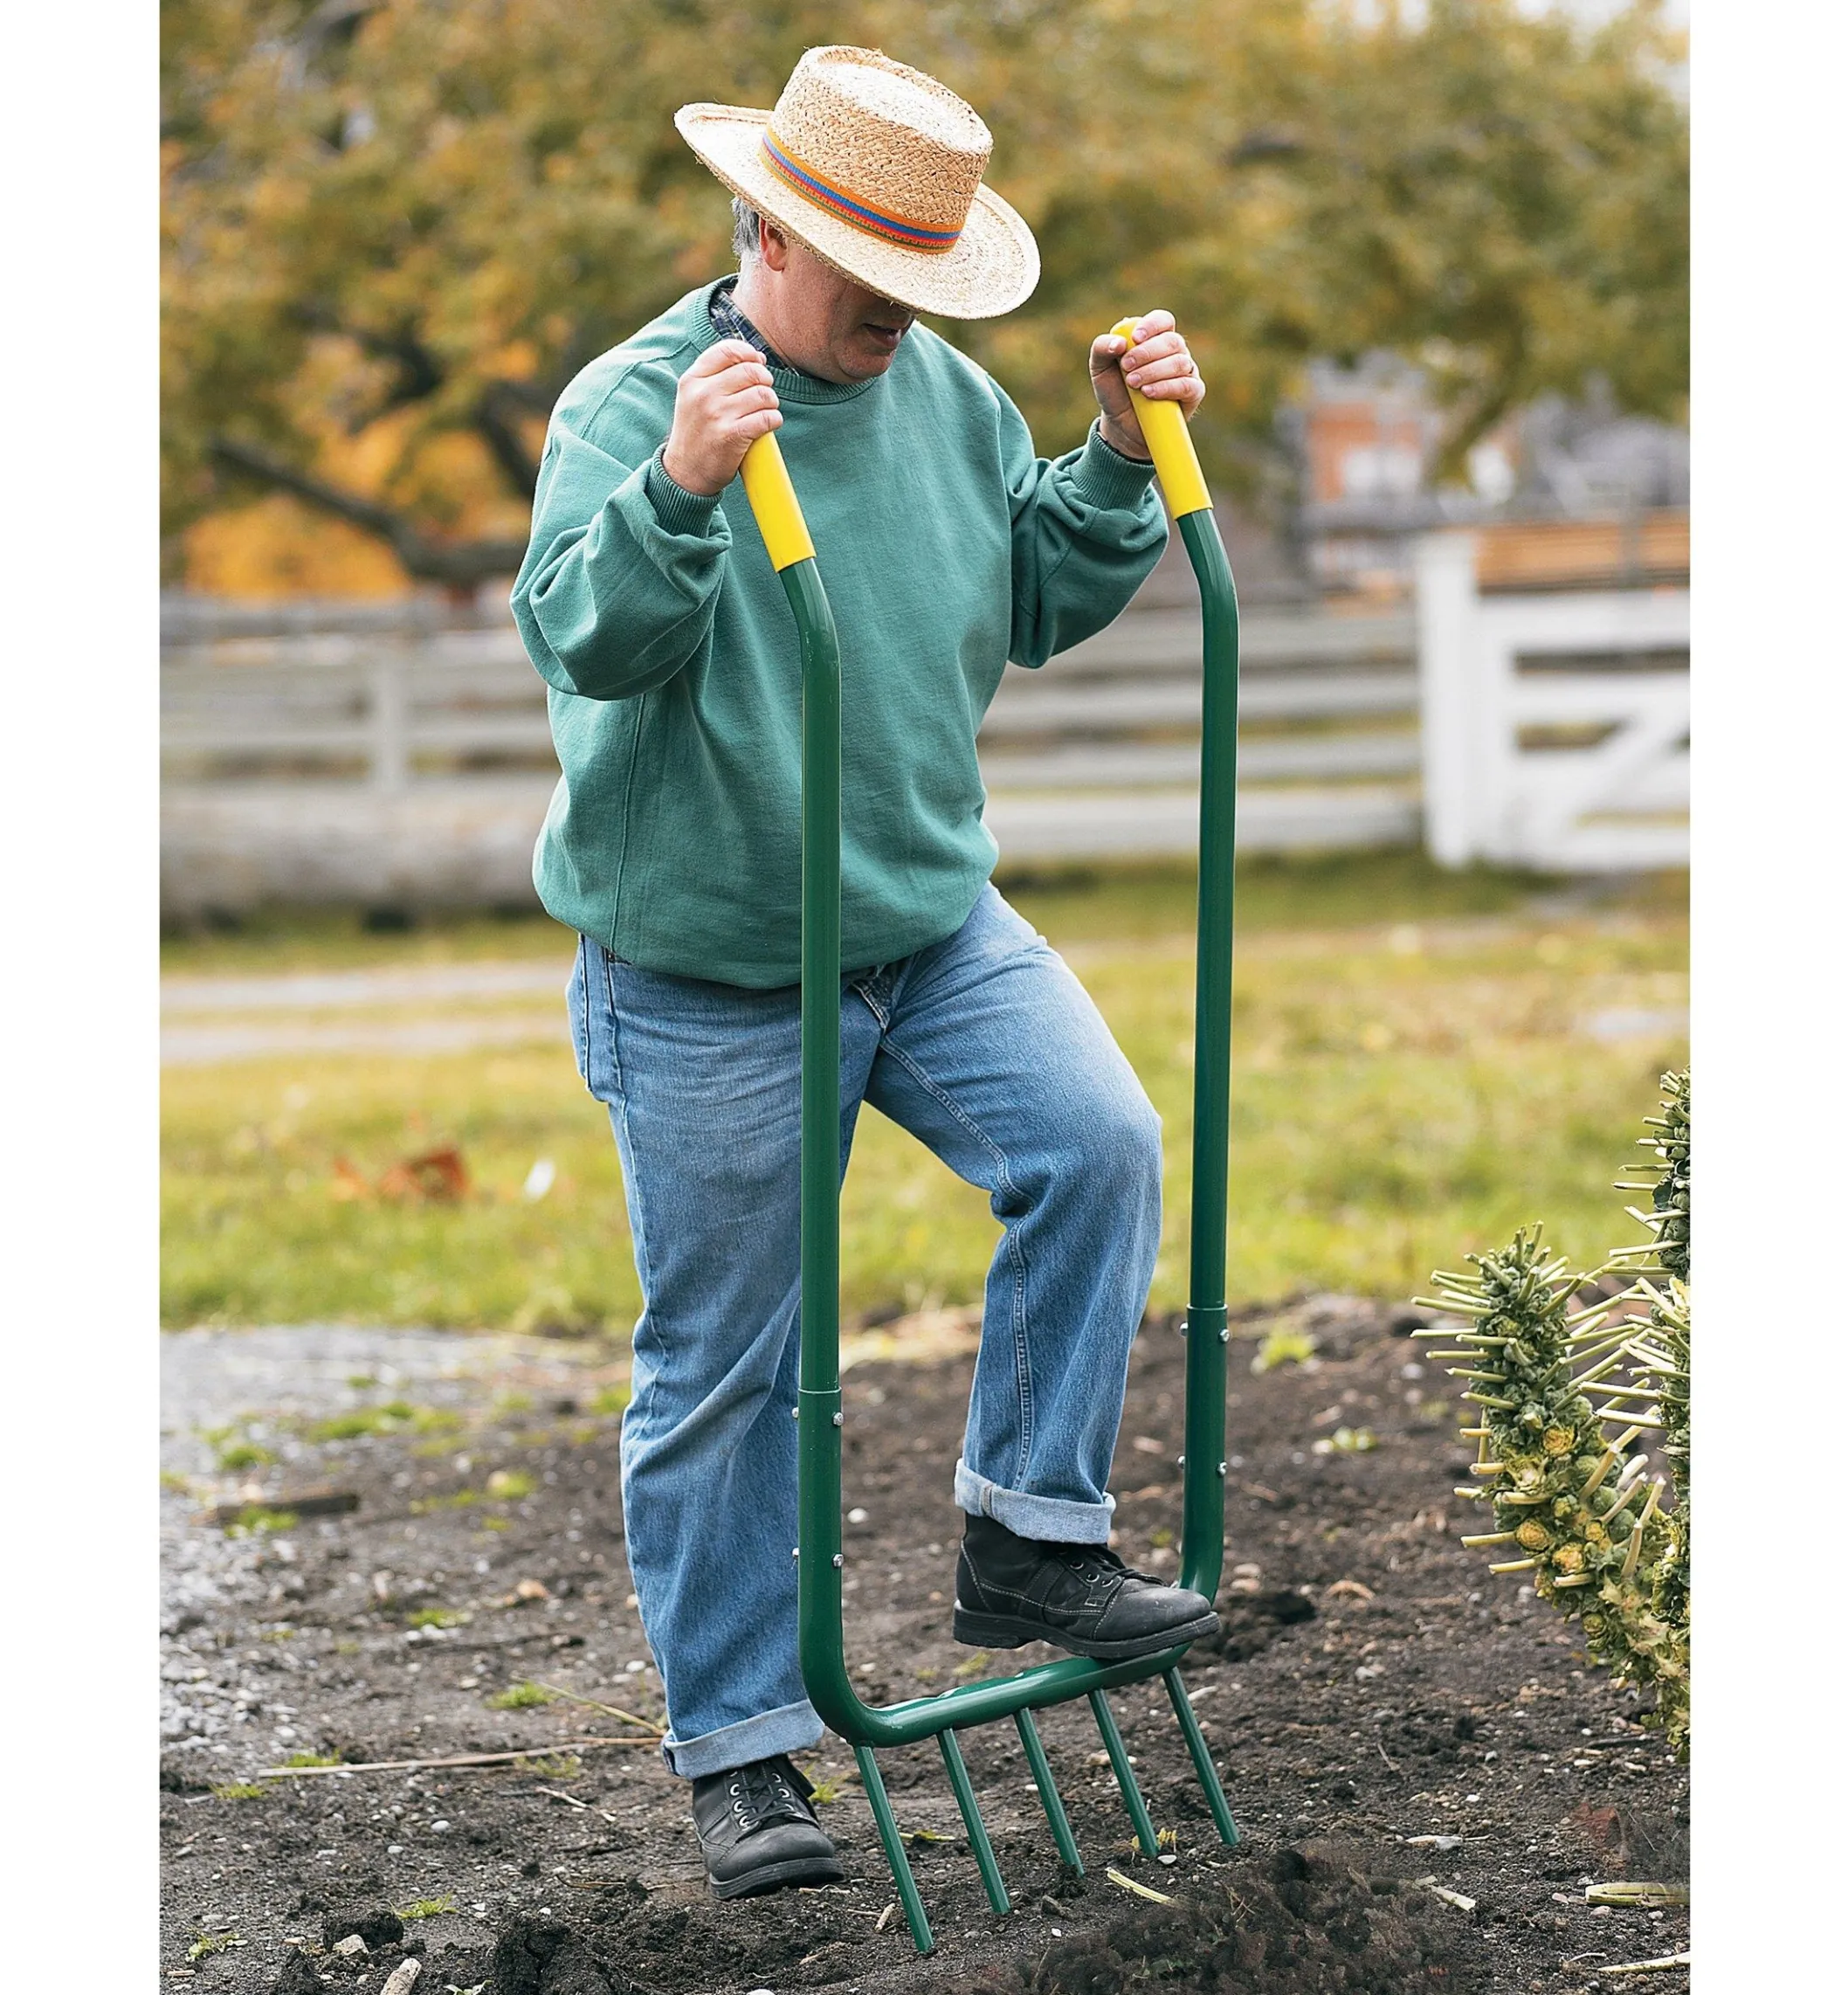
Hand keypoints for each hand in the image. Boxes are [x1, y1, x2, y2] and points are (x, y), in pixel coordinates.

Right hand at [662, 339, 782, 495]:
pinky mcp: (731, 436)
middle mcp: (703, 394)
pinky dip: (774, 420)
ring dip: (772, 403)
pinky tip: (769, 425)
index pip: (728, 350)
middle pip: (751, 371)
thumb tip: (755, 358)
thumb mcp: (693, 397)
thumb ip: (715, 375)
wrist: (685, 473)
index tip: (758, 363)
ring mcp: (716, 414)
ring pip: (763, 395)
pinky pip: (767, 418)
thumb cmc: (697, 432)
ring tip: (766, 411)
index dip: (750, 354)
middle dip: (765, 381)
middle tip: (764, 394)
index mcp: (692, 380)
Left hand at [1089, 310, 1204, 461]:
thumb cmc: (1113, 392)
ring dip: (1154, 371)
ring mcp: (1186, 372)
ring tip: (1133, 384)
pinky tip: (1148, 392)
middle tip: (1126, 367)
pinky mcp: (1193, 393)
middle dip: (1147, 353)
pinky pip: (1188, 385)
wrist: (1121, 426)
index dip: (1152, 325)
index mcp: (1155, 339)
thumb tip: (1119, 343)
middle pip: (1172, 341)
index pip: (1163, 320)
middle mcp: (1174, 352)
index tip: (1135, 338)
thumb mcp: (1099, 368)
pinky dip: (1167, 387)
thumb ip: (1101, 348)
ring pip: (1180, 362)